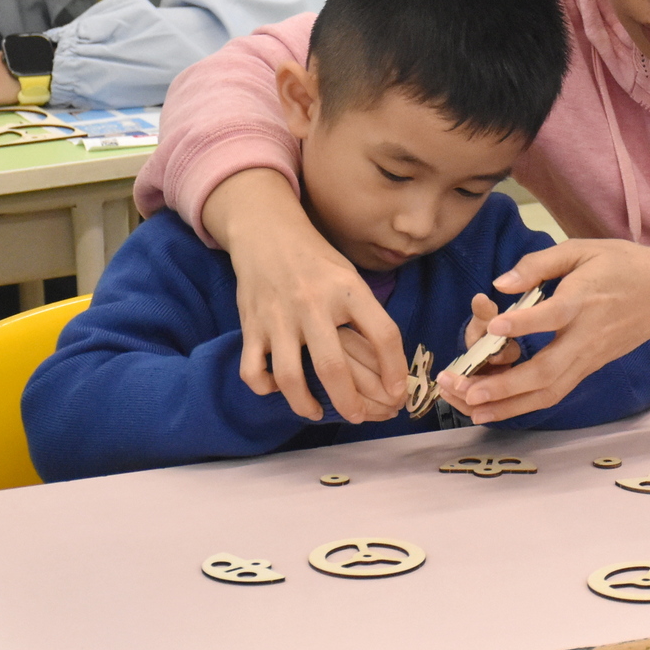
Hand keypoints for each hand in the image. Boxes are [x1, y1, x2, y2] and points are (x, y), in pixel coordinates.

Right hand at [203, 169, 410, 422]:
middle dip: (350, 402)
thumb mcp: (351, 277)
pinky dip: (265, 387)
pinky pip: (253, 370)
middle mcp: (314, 305)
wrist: (266, 232)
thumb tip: (391, 363)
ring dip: (305, 404)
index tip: (398, 391)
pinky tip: (279, 390)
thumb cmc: (317, 260)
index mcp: (349, 290)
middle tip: (359, 418)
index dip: (395, 368)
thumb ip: (366, 315)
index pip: (383, 334)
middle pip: (334, 367)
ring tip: (317, 412)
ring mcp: (279, 318)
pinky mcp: (251, 326)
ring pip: (289, 377)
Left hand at [452, 240, 649, 423]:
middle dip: (504, 384)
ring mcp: (587, 359)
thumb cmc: (622, 265)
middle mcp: (585, 337)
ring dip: (507, 404)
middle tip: (466, 389)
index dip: (523, 322)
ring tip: (470, 409)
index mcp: (584, 300)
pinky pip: (553, 393)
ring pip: (548, 391)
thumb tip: (500, 284)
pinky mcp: (587, 370)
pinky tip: (492, 411)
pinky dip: (522, 406)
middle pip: (546, 370)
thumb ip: (540, 263)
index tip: (494, 325)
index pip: (553, 315)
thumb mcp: (584, 249)